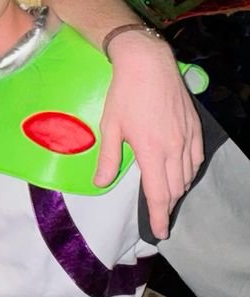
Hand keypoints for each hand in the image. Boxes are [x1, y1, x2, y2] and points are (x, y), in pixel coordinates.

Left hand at [94, 33, 203, 238]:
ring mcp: (187, 138)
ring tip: (166, 196)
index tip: (159, 232)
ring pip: (188, 175)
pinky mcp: (194, 127)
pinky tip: (181, 172)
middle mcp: (174, 148)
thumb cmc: (124, 94)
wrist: (148, 64)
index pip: (159, 194)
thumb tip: (100, 183)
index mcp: (151, 151)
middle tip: (158, 215)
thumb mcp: (110, 126)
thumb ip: (107, 158)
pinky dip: (189, 172)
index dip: (159, 216)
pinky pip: (196, 159)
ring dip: (178, 190)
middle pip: (175, 189)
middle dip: (167, 206)